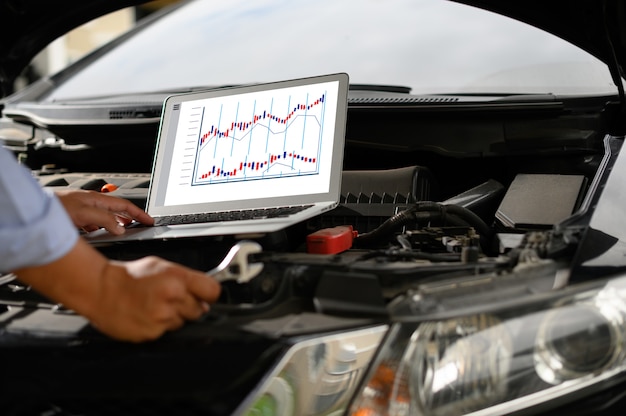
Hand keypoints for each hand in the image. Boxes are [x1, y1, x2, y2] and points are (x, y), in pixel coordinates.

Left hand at [55, 189, 153, 234]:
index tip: (150, 221)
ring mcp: (83, 210)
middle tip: (141, 226)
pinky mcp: (76, 218)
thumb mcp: (83, 214)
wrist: (32, 213)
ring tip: (124, 231)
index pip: (124, 206)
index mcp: (96, 200)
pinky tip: (99, 234)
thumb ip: (104, 220)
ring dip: (116, 224)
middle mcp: (91, 203)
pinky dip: (102, 229)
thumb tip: (120, 228)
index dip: (139, 214)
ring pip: (106, 217)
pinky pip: (95, 223)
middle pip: (117, 210)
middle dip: (131, 218)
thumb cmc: (53, 209)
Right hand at [91, 256, 220, 341]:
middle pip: (200, 310)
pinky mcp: (151, 333)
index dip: (209, 294)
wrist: (100, 289)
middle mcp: (172, 298)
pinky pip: (166, 333)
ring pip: (183, 323)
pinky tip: (147, 315)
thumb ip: (186, 279)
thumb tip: (205, 294)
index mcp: (177, 278)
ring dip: (174, 317)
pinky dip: (159, 326)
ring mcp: (162, 318)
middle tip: (171, 299)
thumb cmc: (129, 276)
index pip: (212, 291)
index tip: (206, 296)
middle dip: (189, 306)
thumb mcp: (161, 265)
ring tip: (155, 305)